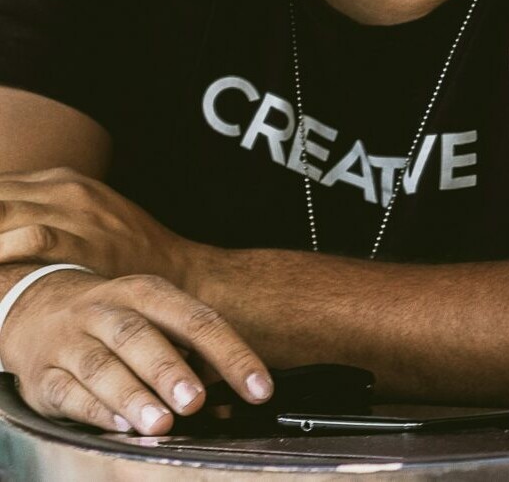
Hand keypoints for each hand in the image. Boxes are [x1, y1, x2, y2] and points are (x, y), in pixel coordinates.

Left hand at [0, 168, 194, 285]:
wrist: (175, 273)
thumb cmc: (121, 253)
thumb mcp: (82, 216)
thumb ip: (37, 213)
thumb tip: (1, 224)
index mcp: (59, 180)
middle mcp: (63, 189)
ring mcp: (74, 212)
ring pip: (3, 212)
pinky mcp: (83, 239)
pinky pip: (29, 238)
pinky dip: (2, 249)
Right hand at [0, 269, 270, 434]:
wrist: (38, 309)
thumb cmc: (116, 321)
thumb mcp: (155, 317)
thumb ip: (192, 352)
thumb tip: (232, 395)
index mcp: (147, 293)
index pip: (197, 319)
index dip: (231, 354)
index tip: (259, 387)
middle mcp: (107, 312)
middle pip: (139, 336)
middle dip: (169, 370)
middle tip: (195, 401)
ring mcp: (71, 342)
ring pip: (101, 366)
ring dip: (132, 396)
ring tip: (160, 423)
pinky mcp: (44, 376)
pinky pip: (69, 393)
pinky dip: (95, 411)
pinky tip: (119, 426)